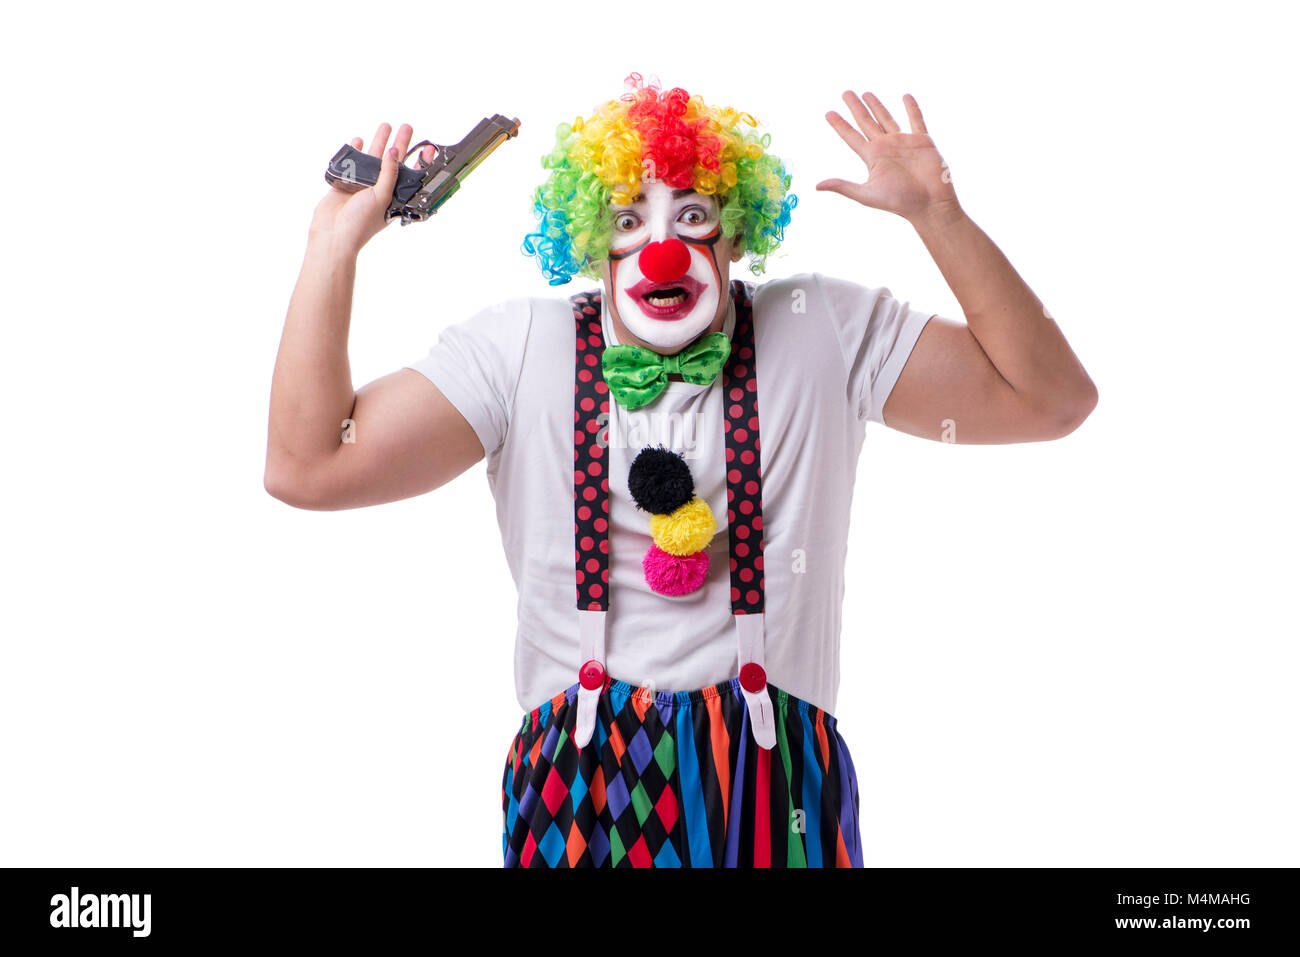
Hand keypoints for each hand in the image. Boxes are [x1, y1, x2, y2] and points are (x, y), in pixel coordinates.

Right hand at [309, 122, 435, 254]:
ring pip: (373, 159)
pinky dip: (355, 151)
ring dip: (379, 142)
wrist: (333, 234)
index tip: (427, 147)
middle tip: (406, 127)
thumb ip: (389, 174)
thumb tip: (394, 153)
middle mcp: (379, 190)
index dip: (418, 161)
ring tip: (385, 126)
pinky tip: (359, 140)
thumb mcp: (382, 197)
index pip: (409, 175)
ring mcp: (362, 186)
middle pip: (392, 162)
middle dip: (400, 144)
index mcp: (393, 197)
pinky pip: (352, 163)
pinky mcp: (345, 183)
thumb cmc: (360, 224)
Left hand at [815, 92, 959, 223]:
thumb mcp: (867, 194)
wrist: (929, 203)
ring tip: (866, 93)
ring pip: (887, 118)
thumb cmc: (898, 202)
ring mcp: (903, 143)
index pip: (851, 137)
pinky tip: (905, 96)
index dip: (840, 125)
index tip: (828, 113)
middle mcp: (886, 147)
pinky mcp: (922, 141)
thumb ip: (843, 187)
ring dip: (877, 106)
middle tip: (845, 93)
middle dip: (856, 108)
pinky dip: (912, 108)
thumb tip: (817, 186)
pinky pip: (916, 120)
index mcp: (872, 157)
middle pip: (866, 122)